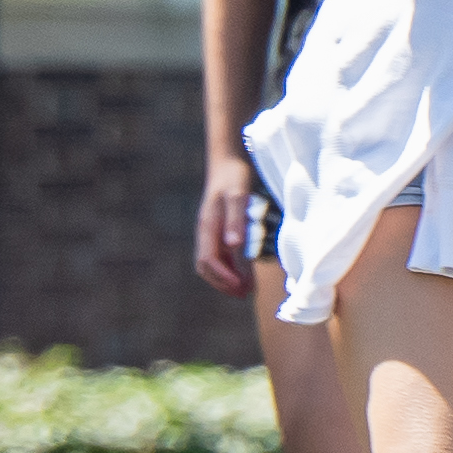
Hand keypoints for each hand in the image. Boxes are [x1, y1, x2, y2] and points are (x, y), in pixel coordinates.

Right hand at [194, 153, 259, 297]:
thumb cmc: (234, 176)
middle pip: (207, 266)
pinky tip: (245, 270)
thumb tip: (233, 246)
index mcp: (208, 226)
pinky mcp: (218, 227)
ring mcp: (211, 230)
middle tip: (246, 294)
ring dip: (227, 278)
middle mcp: (206, 231)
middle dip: (224, 283)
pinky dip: (230, 267)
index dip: (224, 278)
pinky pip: (219, 254)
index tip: (243, 288)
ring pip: (212, 262)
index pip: (208, 261)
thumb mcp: (238, 197)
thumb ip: (236, 221)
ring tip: (247, 288)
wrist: (228, 159)